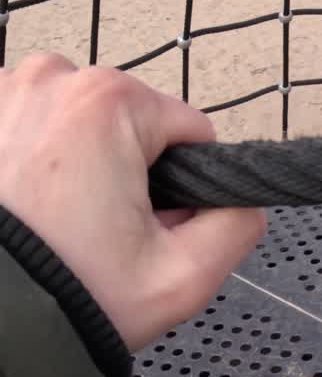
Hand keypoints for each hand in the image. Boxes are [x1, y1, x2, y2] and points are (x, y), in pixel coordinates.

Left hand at [0, 55, 265, 350]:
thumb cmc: (62, 296)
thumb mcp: (186, 276)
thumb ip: (239, 223)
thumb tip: (242, 200)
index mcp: (109, 103)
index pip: (186, 130)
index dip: (180, 184)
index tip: (144, 223)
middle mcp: (50, 80)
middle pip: (128, 122)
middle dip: (124, 168)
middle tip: (98, 229)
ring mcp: (0, 92)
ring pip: (76, 121)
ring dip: (75, 160)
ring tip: (56, 219)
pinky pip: (25, 124)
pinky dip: (29, 159)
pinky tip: (23, 206)